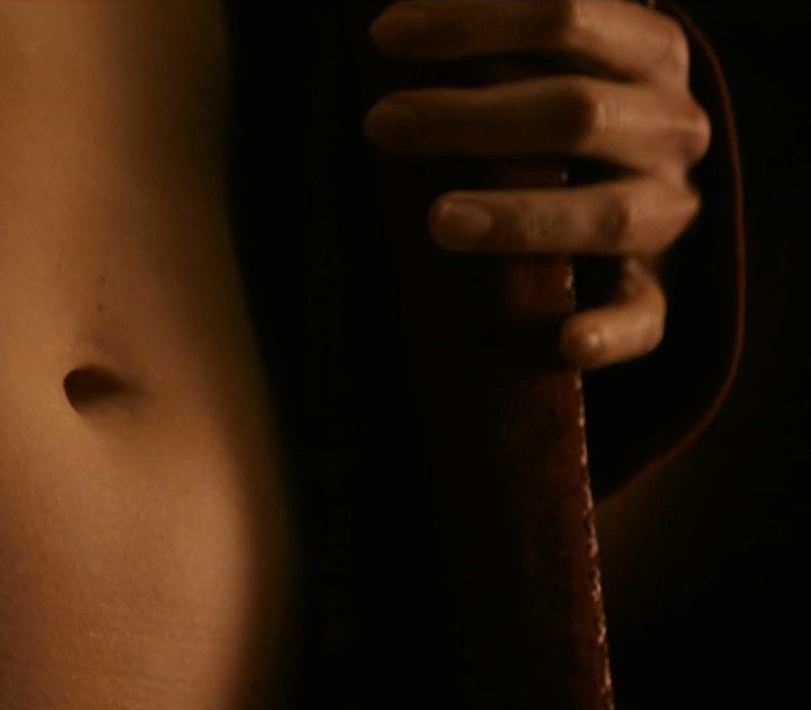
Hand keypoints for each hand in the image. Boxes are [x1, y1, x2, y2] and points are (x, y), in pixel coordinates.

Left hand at [365, 0, 708, 368]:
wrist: (636, 187)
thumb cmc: (554, 109)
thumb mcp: (543, 57)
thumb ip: (493, 39)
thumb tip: (390, 21)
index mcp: (647, 52)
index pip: (565, 19)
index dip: (472, 22)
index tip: (384, 34)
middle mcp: (670, 128)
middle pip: (577, 112)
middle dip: (471, 118)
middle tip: (379, 125)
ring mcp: (669, 211)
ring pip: (609, 215)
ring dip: (523, 217)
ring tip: (438, 221)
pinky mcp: (655, 289)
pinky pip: (644, 318)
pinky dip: (609, 331)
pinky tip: (566, 339)